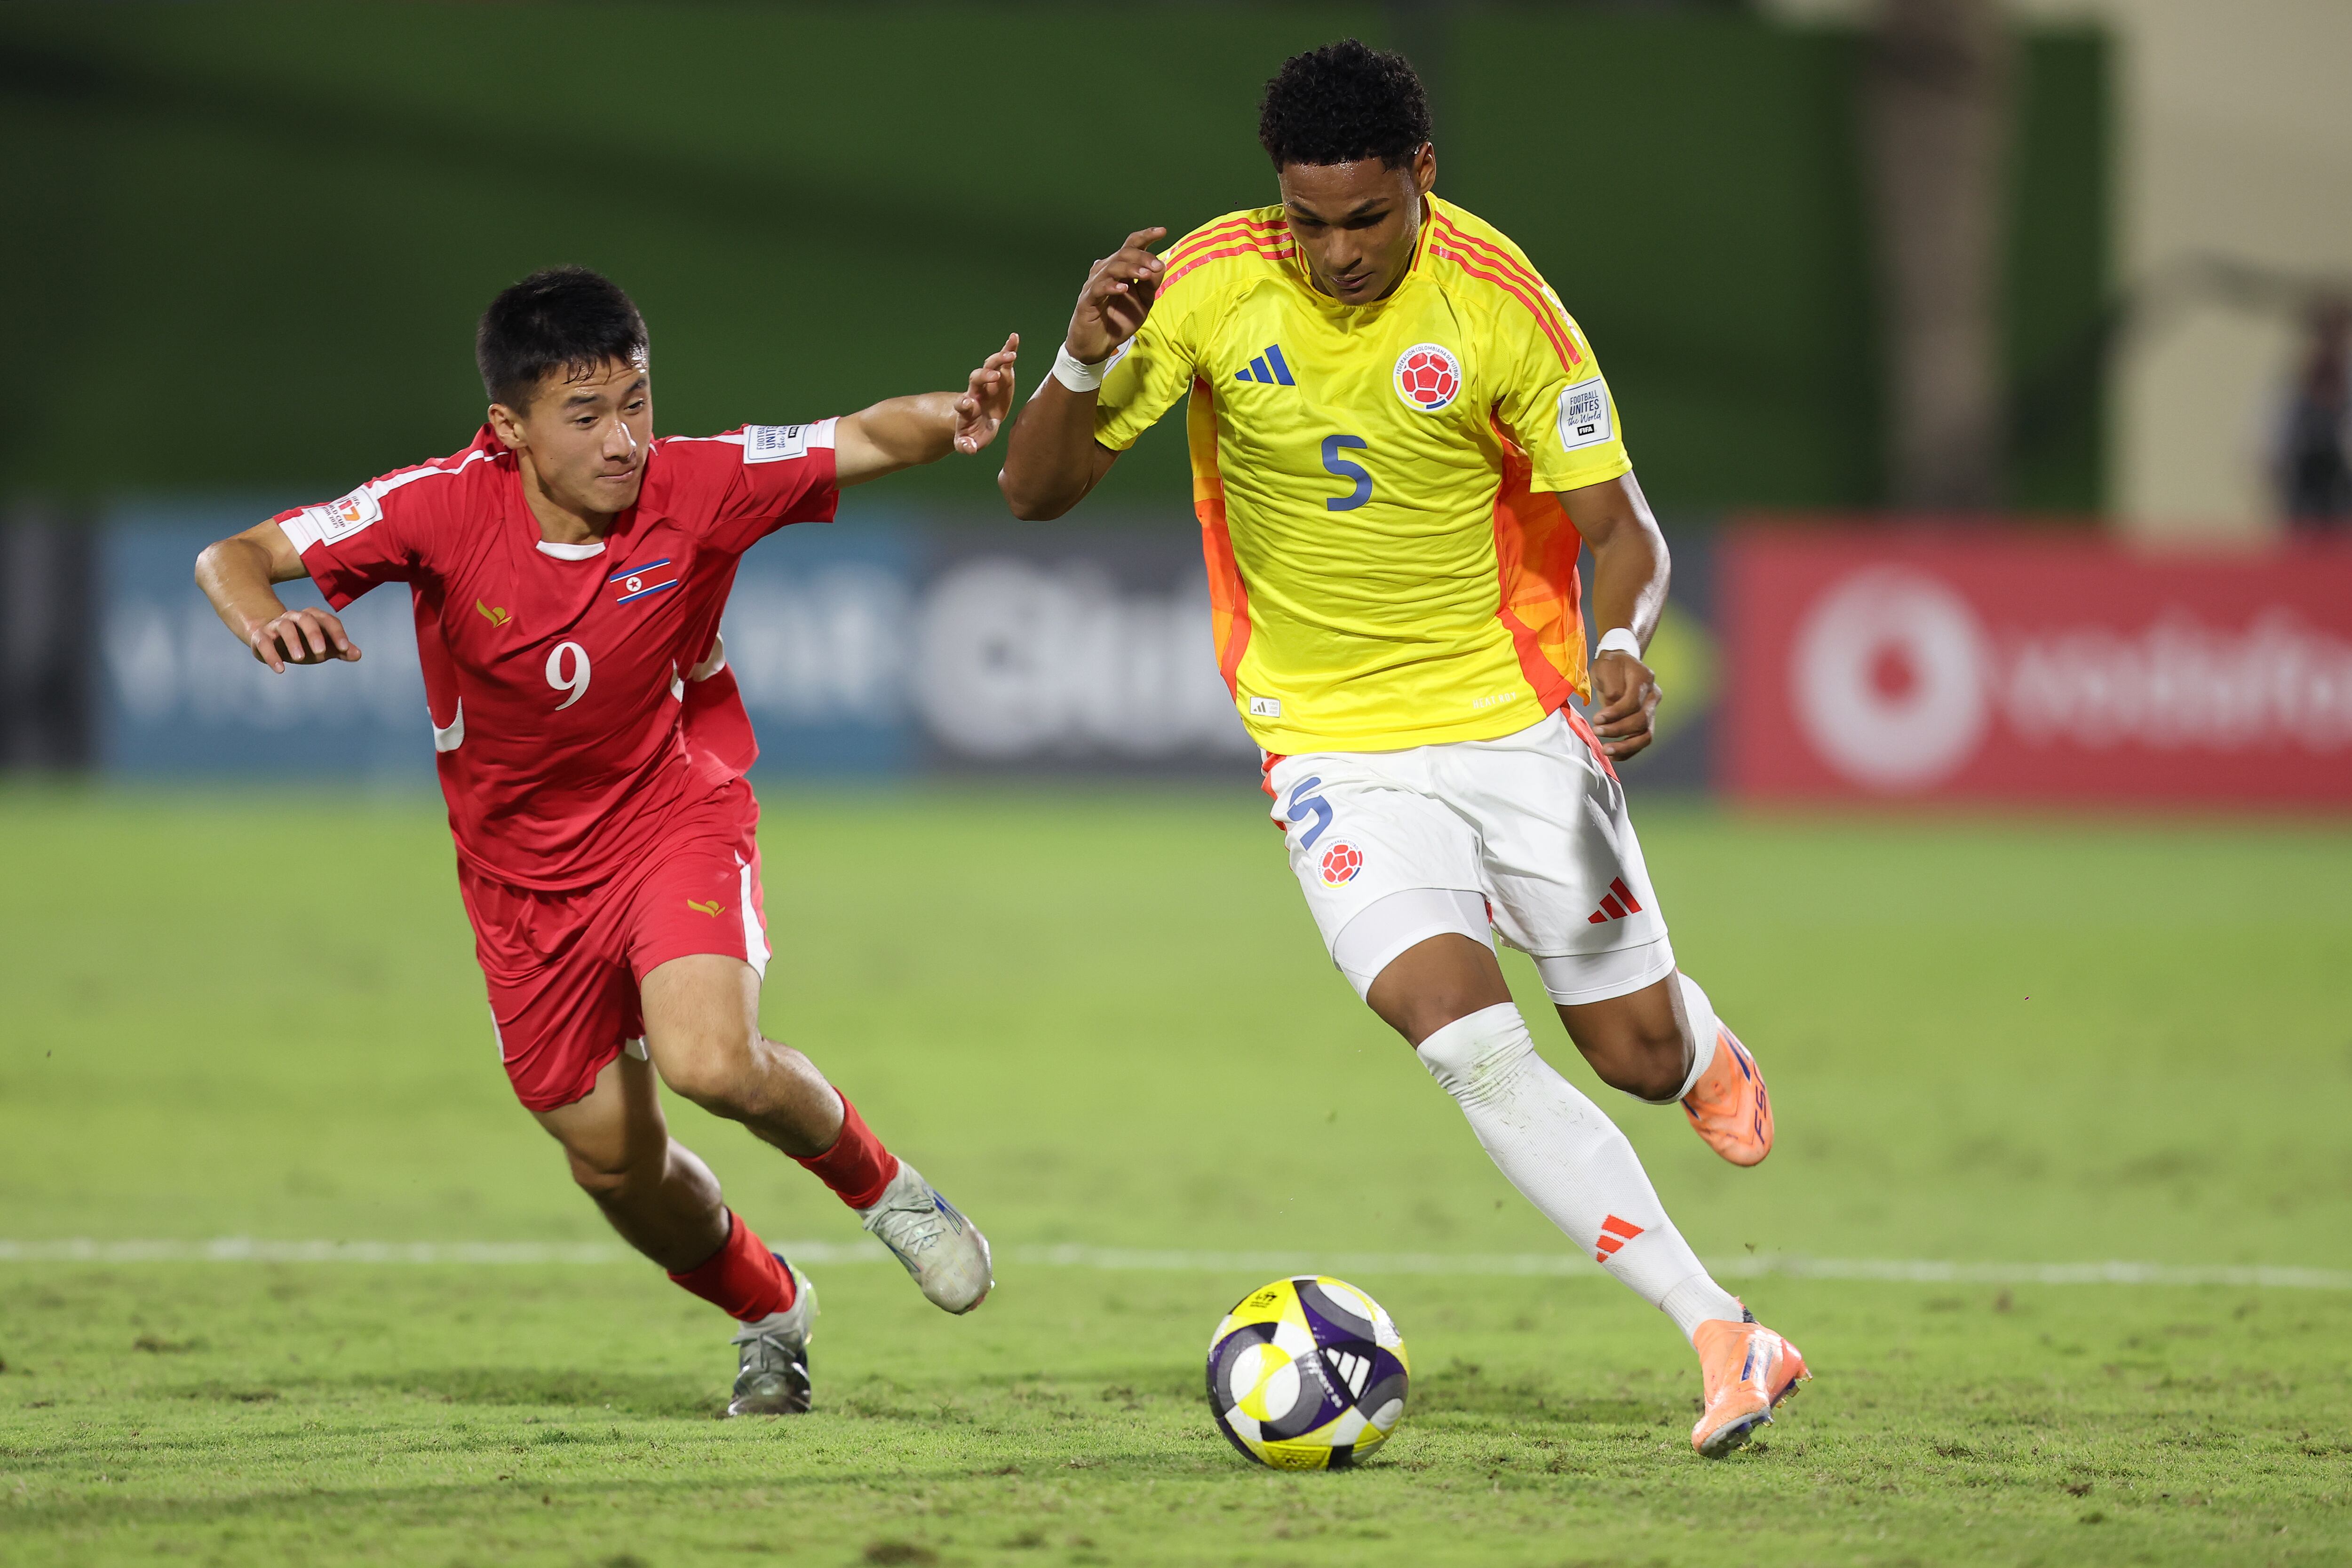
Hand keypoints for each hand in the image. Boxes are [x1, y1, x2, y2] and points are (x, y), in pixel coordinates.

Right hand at [248, 607, 359, 672]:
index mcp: (313, 617)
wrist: (271, 641)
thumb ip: (340, 650)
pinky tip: (280, 670)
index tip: (344, 648)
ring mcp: (276, 625)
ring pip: (285, 627)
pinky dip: (271, 655)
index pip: (327, 620)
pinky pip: (264, 642)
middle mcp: (294, 617)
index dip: (337, 633)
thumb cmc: (303, 643)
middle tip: (321, 652)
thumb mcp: (323, 647)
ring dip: (292, 642)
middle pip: (306, 619)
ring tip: (299, 659)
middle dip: (314, 634)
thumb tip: (358, 654)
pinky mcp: (260, 636)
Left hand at [953, 334, 1019, 454]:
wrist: (980, 421)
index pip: (963, 404)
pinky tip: (1014, 338)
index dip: (964, 404)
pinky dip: (1008, 349)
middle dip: (984, 376)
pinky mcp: (1000, 377)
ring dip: (998, 360)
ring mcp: (988, 382)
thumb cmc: (975, 432)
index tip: (967, 403)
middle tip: (994, 377)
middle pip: (976, 379)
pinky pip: (1003, 361)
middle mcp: (976, 392)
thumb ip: (967, 445)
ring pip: (989, 366)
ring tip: (1010, 355)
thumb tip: (969, 449)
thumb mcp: (970, 442)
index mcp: (968, 410)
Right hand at [1064, 227, 1165, 362]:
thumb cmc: (1118, 321)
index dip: (1145, 236)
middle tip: (1157, 266)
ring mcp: (1094, 285)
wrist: (1097, 345)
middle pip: (1123, 253)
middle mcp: (1105, 272)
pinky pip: (1099, 288)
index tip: (1162, 232)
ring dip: (1130, 268)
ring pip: (1111, 267)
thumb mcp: (1143, 303)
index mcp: (1119, 270)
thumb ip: (1151, 285)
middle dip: (1142, 257)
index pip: (1131, 246)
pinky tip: (1123, 289)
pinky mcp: (1087, 301)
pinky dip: (1111, 286)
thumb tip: (1160, 266)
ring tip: (1145, 274)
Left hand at [1590, 648, 1660, 760]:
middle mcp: (1653, 695)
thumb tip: (1613, 705)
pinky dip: (1628, 751)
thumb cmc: (1611, 664)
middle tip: (1597, 731)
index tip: (1596, 719)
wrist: (1620, 664)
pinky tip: (1613, 754)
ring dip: (1626, 746)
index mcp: (1644, 678)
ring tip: (1606, 750)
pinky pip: (1642, 741)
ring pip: (1646, 735)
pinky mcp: (1646, 721)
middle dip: (1617, 730)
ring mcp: (1652, 709)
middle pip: (1641, 720)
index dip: (1615, 713)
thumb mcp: (1605, 666)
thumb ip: (1611, 685)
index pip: (1633, 702)